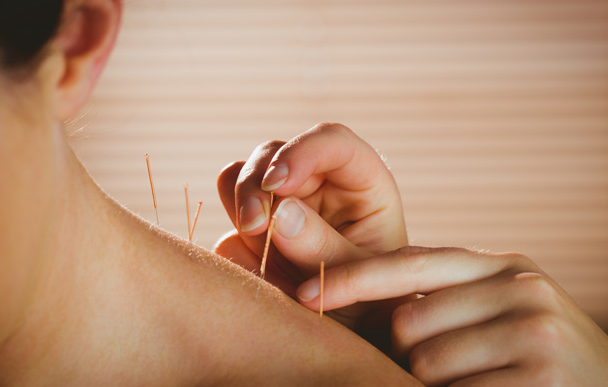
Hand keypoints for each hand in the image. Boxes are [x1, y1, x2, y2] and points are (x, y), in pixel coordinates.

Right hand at [215, 123, 407, 333]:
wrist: (357, 339)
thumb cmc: (378, 304)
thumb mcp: (364, 280)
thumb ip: (325, 248)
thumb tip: (279, 212)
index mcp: (361, 182)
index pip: (332, 141)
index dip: (301, 152)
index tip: (278, 184)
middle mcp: (318, 186)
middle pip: (273, 154)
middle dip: (256, 185)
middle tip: (254, 227)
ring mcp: (282, 207)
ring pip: (240, 178)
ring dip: (240, 208)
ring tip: (259, 249)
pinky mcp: (256, 234)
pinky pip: (229, 228)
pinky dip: (236, 249)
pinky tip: (261, 278)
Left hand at [296, 246, 607, 385]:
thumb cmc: (540, 360)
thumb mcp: (497, 314)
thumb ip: (442, 298)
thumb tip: (350, 291)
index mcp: (503, 267)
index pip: (409, 263)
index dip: (352, 277)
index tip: (303, 291)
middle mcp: (520, 287)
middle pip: (408, 319)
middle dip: (405, 353)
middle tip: (448, 368)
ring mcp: (536, 331)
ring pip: (425, 362)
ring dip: (432, 385)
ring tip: (477, 382)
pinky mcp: (543, 376)